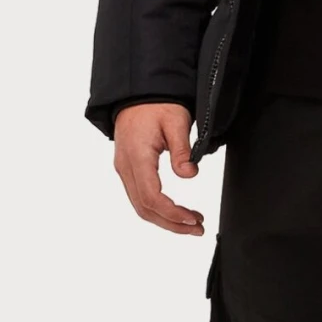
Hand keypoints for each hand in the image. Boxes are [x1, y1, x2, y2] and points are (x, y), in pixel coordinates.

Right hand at [113, 103, 205, 235]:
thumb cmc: (156, 103)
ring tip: (191, 223)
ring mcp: (125, 169)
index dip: (172, 213)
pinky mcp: (129, 169)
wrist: (137, 93)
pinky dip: (157, 210)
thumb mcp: (176, 120)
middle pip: (144, 208)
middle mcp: (126, 166)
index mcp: (137, 156)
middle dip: (171, 224)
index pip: (151, 196)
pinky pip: (139, 197)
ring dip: (165, 220)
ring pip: (140, 206)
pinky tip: (176, 212)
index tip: (192, 219)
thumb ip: (182, 150)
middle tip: (197, 228)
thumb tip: (189, 175)